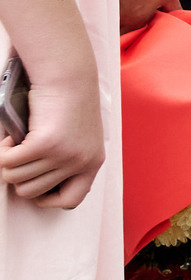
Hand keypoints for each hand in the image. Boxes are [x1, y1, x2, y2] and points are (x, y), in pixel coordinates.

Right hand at [0, 69, 103, 207]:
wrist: (68, 76)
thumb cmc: (68, 103)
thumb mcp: (77, 138)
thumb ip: (65, 161)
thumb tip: (36, 189)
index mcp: (93, 163)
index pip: (70, 202)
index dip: (46, 200)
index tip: (35, 184)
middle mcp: (81, 163)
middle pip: (32, 193)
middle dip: (19, 176)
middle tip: (20, 155)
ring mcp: (64, 155)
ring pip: (16, 179)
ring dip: (8, 163)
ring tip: (16, 143)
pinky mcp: (45, 145)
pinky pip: (8, 162)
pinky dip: (2, 150)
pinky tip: (10, 137)